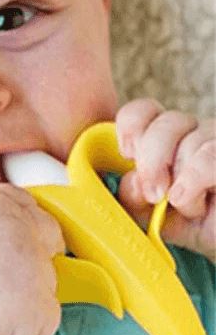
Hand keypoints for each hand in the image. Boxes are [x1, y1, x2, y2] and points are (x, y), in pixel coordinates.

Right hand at [0, 184, 64, 334]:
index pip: (29, 207)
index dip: (21, 226)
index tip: (8, 244)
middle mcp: (24, 231)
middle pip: (49, 238)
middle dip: (33, 256)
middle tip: (1, 279)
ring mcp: (38, 270)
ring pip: (46, 282)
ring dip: (24, 294)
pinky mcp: (41, 308)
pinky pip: (45, 319)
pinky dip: (25, 326)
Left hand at [114, 99, 214, 258]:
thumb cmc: (188, 224)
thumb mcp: (149, 214)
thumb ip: (132, 196)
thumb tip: (131, 179)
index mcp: (166, 138)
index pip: (145, 110)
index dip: (132, 125)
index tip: (126, 155)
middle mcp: (194, 132)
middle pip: (167, 122)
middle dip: (152, 160)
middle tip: (153, 193)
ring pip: (192, 142)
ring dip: (180, 182)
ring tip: (185, 206)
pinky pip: (209, 158)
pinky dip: (193, 182)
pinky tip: (186, 200)